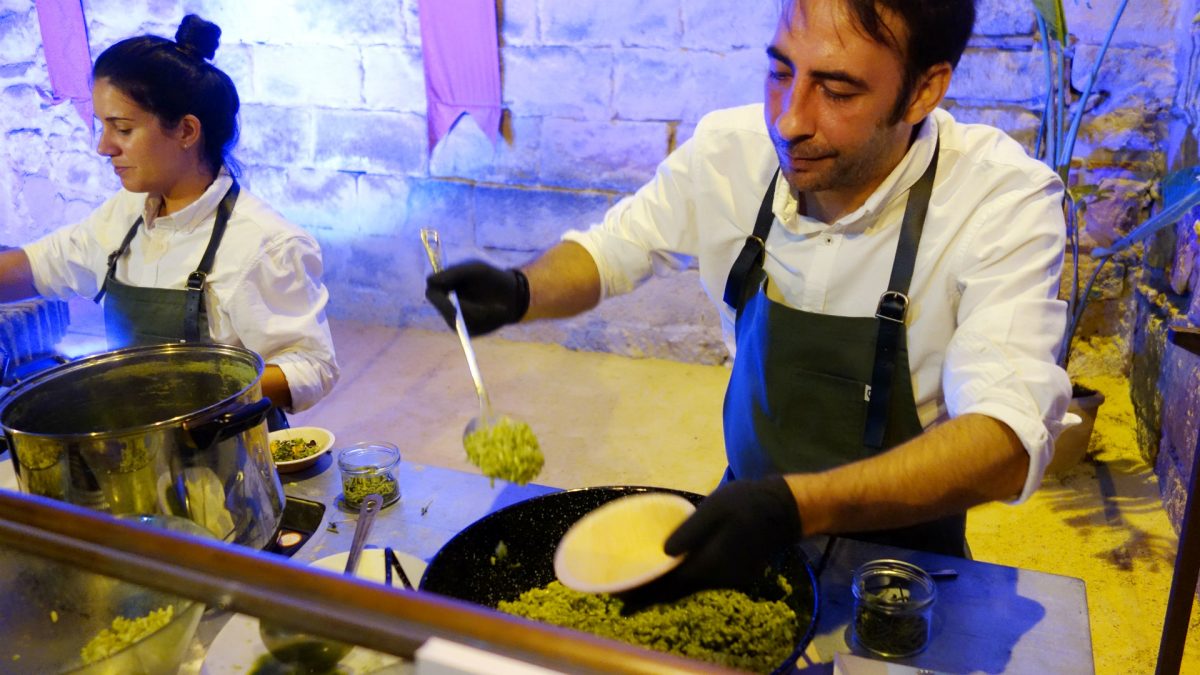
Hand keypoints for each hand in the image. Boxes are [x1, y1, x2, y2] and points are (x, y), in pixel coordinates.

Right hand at [425, 261, 529, 335]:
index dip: (440, 298)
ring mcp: (456, 319)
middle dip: (467, 309)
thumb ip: (454, 273)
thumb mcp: (477, 270)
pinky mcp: (467, 330)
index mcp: (445, 286)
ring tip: (499, 307)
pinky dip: (487, 321)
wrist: (512, 293)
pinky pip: (472, 329)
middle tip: (487, 309)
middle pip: (446, 311)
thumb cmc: (492, 277)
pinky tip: (497, 312)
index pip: (431, 293)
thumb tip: (431, 281)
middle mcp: (446, 304)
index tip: (455, 300)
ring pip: (460, 322)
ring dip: (482, 314)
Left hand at [617, 476, 801, 610]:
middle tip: (624, 586)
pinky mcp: (733, 571)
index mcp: (711, 563)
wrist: (786, 509)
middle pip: (678, 590)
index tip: (622, 592)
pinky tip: (669, 567)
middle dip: (651, 589)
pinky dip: (681, 576)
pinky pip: (700, 578)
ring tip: (641, 577)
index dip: (646, 589)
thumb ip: (690, 530)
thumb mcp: (717, 507)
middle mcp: (718, 578)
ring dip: (666, 583)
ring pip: (689, 586)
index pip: (671, 584)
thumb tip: (663, 552)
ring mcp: (728, 577)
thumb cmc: (749, 502)